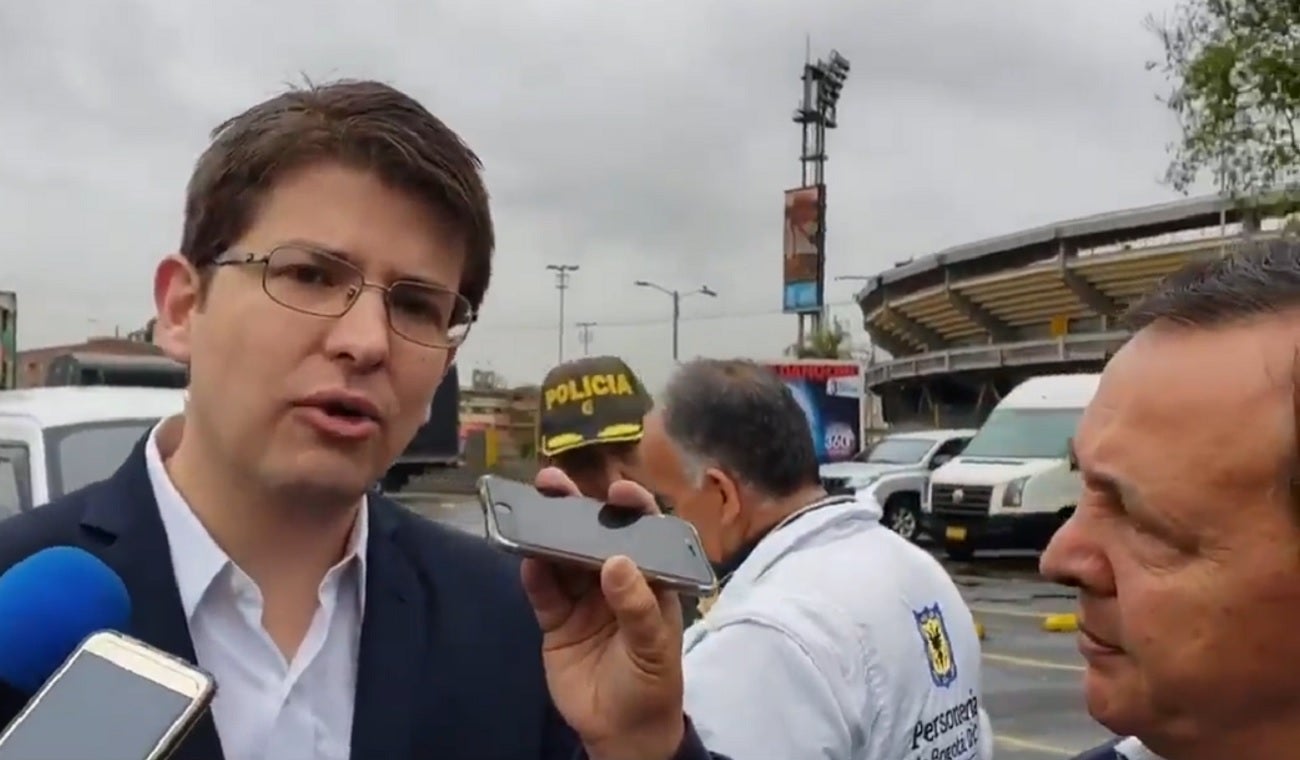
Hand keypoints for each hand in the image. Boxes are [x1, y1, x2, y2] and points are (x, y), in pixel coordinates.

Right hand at [521, 467, 685, 759]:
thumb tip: (618, 561)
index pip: (644, 534)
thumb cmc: (652, 683)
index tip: (616, 489)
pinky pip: (542, 591)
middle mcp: (614, 581)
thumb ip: (637, 606)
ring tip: (530, 508)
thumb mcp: (654, 647)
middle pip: (593, 536)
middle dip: (575, 508)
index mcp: (649, 580)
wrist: (621, 733)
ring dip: (547, 533)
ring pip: (562, 557)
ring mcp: (582, 599)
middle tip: (552, 482)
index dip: (631, 507)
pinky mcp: (555, 620)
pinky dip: (533, 574)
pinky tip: (524, 556)